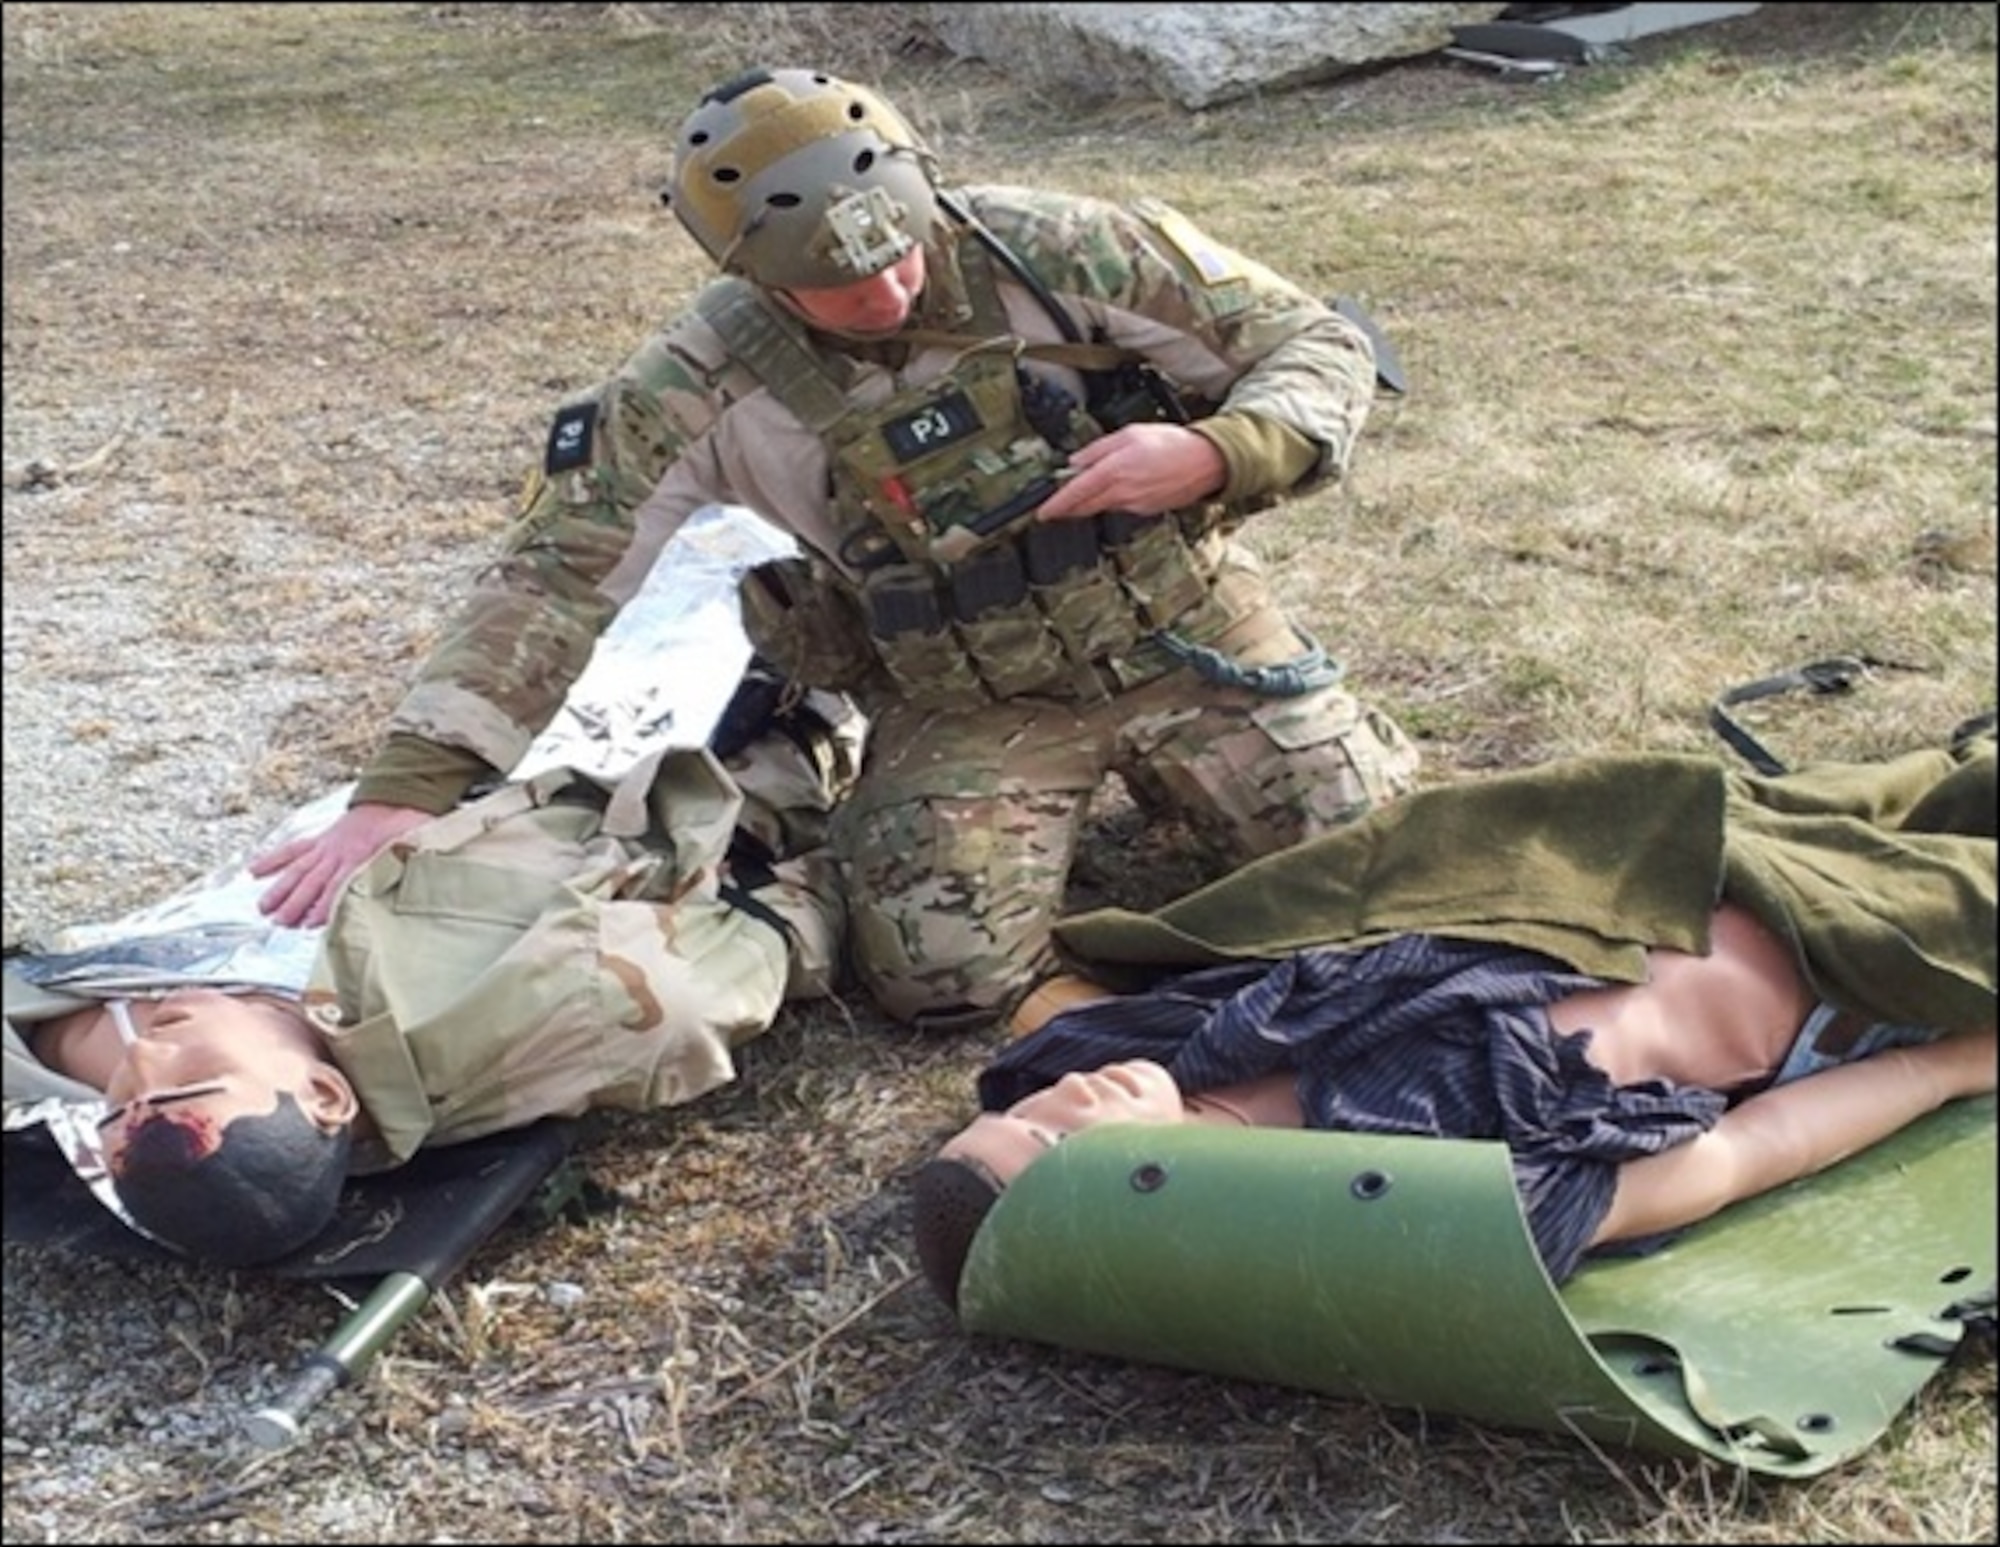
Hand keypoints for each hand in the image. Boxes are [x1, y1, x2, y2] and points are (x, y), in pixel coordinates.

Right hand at [248, 802, 434, 928]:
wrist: (399, 797)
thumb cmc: (408, 829)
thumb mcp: (413, 849)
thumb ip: (404, 868)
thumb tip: (404, 886)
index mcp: (362, 857)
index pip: (339, 886)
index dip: (324, 905)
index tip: (310, 922)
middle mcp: (339, 852)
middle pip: (313, 880)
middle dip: (295, 902)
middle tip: (280, 922)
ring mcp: (327, 845)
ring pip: (299, 868)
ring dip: (281, 888)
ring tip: (264, 908)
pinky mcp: (322, 838)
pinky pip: (294, 849)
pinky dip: (274, 859)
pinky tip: (254, 870)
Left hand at [1031, 423, 1225, 521]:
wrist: (1206, 461)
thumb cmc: (1172, 443)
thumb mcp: (1129, 434)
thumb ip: (1098, 449)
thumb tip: (1075, 462)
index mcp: (1115, 470)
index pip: (1076, 492)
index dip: (1056, 504)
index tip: (1042, 512)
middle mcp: (1123, 492)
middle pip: (1085, 507)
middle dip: (1068, 509)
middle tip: (1054, 508)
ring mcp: (1135, 505)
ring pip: (1103, 507)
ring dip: (1092, 502)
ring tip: (1088, 490)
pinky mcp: (1146, 511)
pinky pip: (1122, 508)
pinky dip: (1113, 501)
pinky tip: (1120, 488)